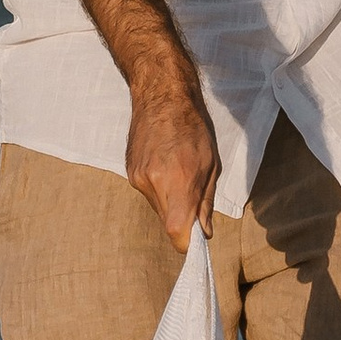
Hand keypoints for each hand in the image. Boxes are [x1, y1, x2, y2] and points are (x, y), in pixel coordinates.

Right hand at [125, 66, 220, 244]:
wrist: (161, 97)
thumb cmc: (193, 127)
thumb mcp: (211, 164)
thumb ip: (205, 202)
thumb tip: (204, 232)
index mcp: (177, 180)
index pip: (176, 231)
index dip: (187, 243)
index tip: (196, 241)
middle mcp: (153, 183)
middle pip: (168, 223)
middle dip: (182, 221)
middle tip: (195, 202)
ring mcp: (137, 178)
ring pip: (158, 209)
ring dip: (171, 202)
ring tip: (179, 174)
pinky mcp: (129, 173)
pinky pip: (148, 194)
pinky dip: (160, 189)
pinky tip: (166, 167)